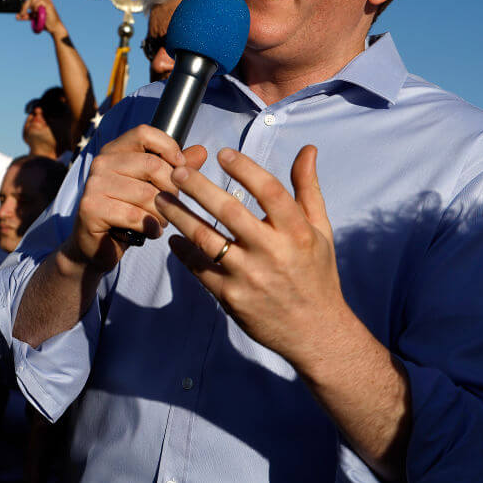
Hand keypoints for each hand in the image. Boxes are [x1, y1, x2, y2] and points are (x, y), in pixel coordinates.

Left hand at [17, 0, 64, 36]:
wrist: (53, 27)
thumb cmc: (45, 22)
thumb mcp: (33, 18)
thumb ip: (26, 16)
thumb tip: (17, 16)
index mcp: (40, 1)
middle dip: (25, 6)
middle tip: (22, 14)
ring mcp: (47, 1)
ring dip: (31, 7)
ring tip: (33, 15)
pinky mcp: (49, 4)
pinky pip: (39, 2)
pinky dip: (36, 8)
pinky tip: (37, 13)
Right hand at [61, 124, 206, 273]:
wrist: (98, 247)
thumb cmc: (129, 213)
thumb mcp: (153, 188)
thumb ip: (175, 169)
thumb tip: (201, 151)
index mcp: (115, 150)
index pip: (144, 133)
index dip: (169, 147)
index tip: (181, 168)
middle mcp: (101, 162)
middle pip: (152, 165)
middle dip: (171, 190)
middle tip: (171, 206)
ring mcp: (94, 184)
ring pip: (146, 194)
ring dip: (162, 214)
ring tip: (160, 221)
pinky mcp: (91, 208)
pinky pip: (135, 215)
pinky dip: (150, 227)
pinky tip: (150, 232)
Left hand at [154, 145, 350, 366]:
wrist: (316, 333)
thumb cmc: (317, 275)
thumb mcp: (320, 230)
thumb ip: (308, 189)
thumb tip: (307, 149)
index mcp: (296, 232)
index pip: (269, 191)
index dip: (245, 169)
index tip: (222, 153)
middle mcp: (272, 252)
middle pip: (229, 211)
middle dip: (199, 187)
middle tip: (176, 171)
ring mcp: (249, 276)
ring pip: (205, 238)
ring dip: (179, 215)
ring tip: (162, 198)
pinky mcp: (230, 297)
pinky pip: (199, 268)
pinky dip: (182, 251)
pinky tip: (173, 237)